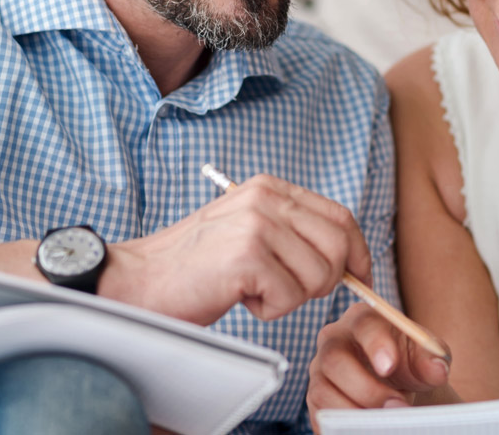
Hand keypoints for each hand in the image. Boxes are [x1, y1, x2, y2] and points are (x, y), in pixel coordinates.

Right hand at [101, 174, 370, 324]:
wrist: (138, 281)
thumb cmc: (194, 267)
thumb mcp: (246, 230)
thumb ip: (290, 231)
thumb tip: (348, 255)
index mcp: (268, 188)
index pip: (339, 216)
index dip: (357, 251)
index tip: (360, 276)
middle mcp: (265, 198)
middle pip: (339, 244)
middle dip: (327, 279)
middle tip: (288, 290)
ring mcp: (256, 225)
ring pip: (319, 276)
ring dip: (290, 296)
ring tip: (251, 289)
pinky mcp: (247, 257)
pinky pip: (290, 297)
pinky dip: (269, 310)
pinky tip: (238, 296)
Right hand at [307, 302, 451, 429]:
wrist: (398, 384)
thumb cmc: (409, 363)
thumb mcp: (425, 358)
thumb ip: (432, 359)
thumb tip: (437, 369)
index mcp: (362, 320)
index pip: (362, 324)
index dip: (375, 344)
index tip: (390, 367)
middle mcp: (333, 341)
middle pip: (334, 359)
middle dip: (366, 388)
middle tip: (398, 407)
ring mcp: (320, 371)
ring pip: (323, 391)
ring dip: (355, 411)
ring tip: (387, 423)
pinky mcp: (316, 400)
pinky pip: (320, 416)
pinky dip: (344, 426)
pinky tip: (369, 429)